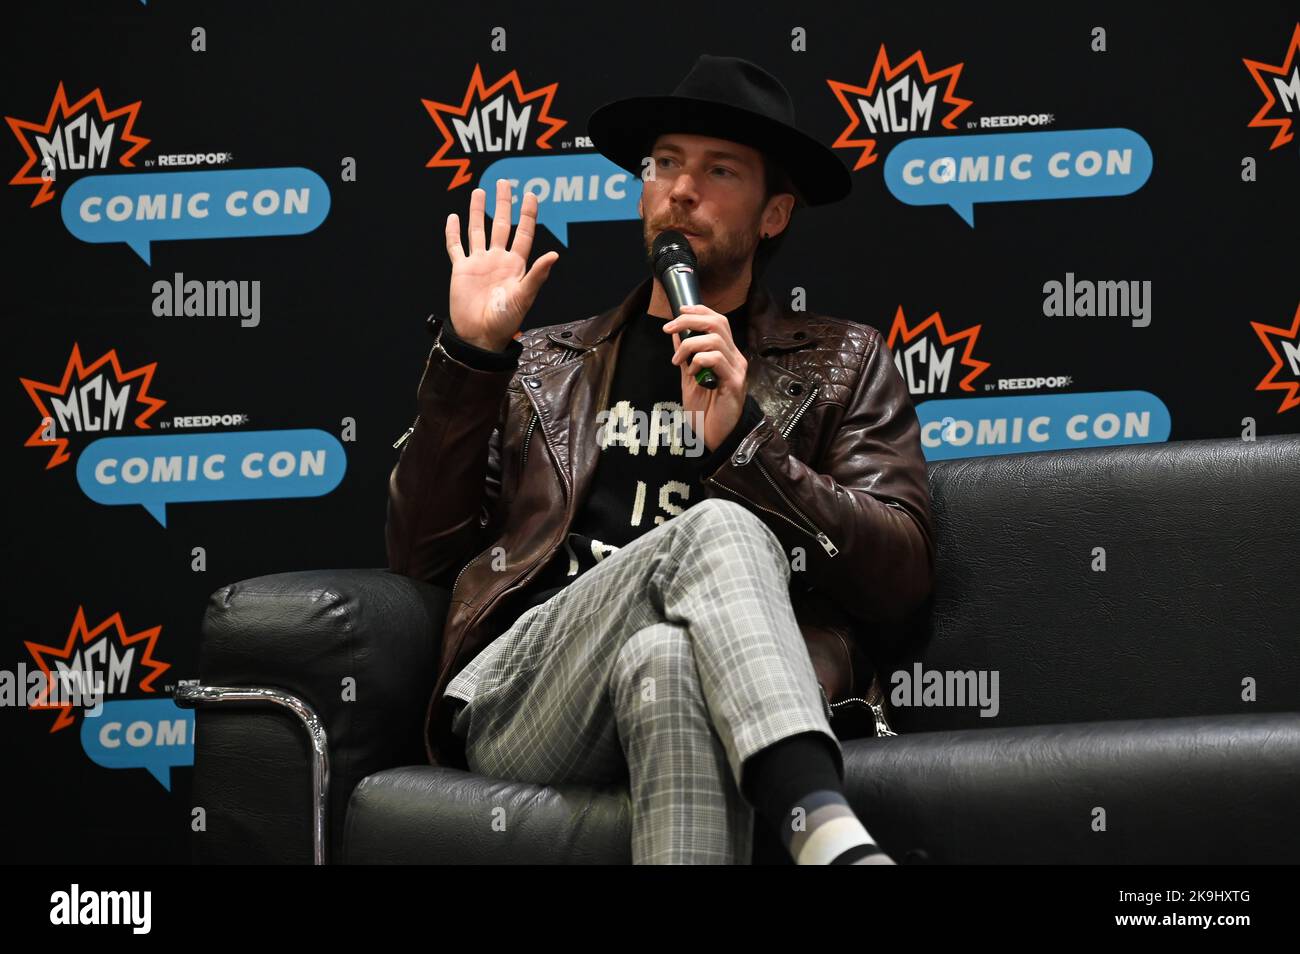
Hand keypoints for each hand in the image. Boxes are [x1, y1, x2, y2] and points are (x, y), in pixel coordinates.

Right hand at [444, 178, 558, 349]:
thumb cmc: (505, 321)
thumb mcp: (524, 297)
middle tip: (505, 183)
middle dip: (504, 204)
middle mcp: (498, 260)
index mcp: (516, 265)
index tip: (531, 195)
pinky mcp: (461, 269)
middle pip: (501, 225)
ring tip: (480, 191)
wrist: (480, 336)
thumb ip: (538, 275)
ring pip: (478, 230)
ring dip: (478, 211)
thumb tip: (554, 255)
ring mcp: (479, 263)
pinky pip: (456, 247)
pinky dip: (453, 233)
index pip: (523, 233)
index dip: (527, 214)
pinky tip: (453, 218)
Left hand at [663, 304, 747, 452]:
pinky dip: (699, 361)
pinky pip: (717, 359)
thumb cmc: (705, 411)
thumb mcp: (689, 378)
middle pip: (718, 322)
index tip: (679, 310)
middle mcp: (735, 358)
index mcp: (726, 354)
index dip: (699, 310)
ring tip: (678, 360)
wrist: (715, 437)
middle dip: (690, 320)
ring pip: (715, 339)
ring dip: (690, 345)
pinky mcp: (734, 382)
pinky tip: (692, 373)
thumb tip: (675, 333)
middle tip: (669, 328)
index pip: (718, 321)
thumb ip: (685, 356)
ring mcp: (737, 369)